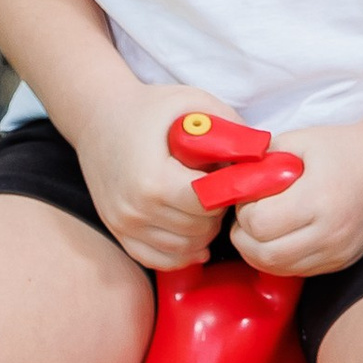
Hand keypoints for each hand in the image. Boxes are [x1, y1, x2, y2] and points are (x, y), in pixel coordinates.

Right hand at [68, 81, 221, 271]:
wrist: (97, 116)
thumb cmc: (149, 108)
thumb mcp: (194, 103)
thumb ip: (232, 130)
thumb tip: (265, 157)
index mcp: (153, 180)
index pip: (208, 206)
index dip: (226, 193)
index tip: (227, 174)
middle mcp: (135, 209)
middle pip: (199, 230)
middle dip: (216, 211)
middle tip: (216, 187)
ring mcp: (123, 225)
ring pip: (183, 249)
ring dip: (202, 231)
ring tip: (202, 202)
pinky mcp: (118, 232)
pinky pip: (159, 259)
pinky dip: (181, 251)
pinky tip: (192, 231)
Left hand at [228, 120, 362, 279]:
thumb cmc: (344, 148)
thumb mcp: (299, 141)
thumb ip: (261, 161)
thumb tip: (227, 181)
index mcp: (318, 198)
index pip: (258, 223)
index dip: (243, 210)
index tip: (248, 195)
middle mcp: (330, 232)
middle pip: (262, 253)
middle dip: (243, 235)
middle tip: (247, 215)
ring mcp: (337, 252)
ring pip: (277, 268)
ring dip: (257, 251)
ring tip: (261, 226)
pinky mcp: (340, 262)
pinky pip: (296, 271)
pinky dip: (279, 258)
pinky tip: (281, 236)